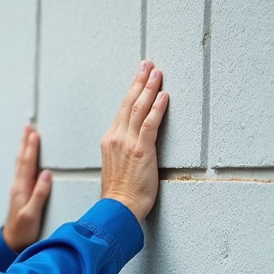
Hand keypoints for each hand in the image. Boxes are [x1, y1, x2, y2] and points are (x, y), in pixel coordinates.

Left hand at [2, 125, 52, 251]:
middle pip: (22, 159)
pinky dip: (24, 159)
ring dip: (24, 148)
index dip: (31, 148)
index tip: (35, 133)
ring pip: (21, 163)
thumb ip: (39, 194)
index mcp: (22, 189)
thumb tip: (46, 174)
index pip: (28, 164)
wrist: (12, 242)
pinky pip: (22, 170)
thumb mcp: (32, 214)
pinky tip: (26, 157)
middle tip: (28, 126)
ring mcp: (19, 189)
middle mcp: (19, 186)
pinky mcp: (21, 193)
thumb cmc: (23, 231)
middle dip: (26, 142)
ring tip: (26, 135)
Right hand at [100, 60, 168, 219]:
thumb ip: (123, 151)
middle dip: (139, 81)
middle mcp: (116, 138)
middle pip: (129, 103)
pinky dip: (157, 108)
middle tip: (147, 64)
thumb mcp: (116, 167)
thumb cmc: (119, 195)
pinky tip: (163, 95)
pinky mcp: (141, 151)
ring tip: (157, 73)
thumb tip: (133, 143)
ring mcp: (127, 143)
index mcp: (110, 141)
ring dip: (149, 88)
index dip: (132, 91)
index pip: (122, 110)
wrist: (118, 209)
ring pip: (138, 109)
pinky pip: (149, 124)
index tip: (139, 77)